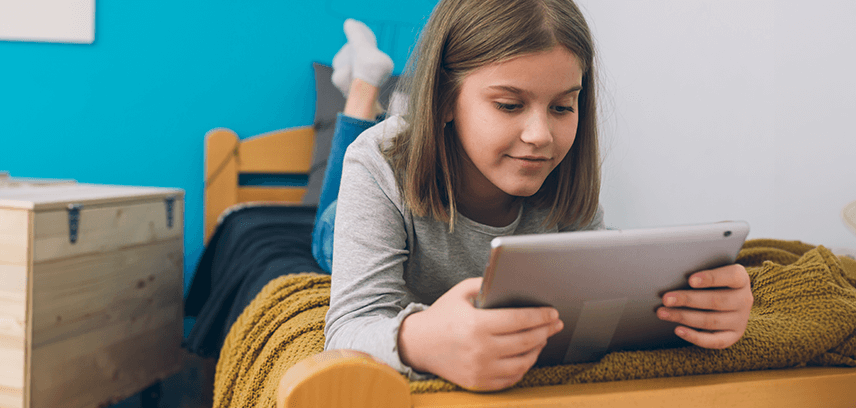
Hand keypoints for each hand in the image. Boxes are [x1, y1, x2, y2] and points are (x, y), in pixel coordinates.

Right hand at [397, 278, 563, 390]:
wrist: (417, 344)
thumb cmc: (442, 315)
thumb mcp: (461, 293)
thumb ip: (487, 284)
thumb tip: (515, 282)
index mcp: (476, 325)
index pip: (519, 320)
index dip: (540, 316)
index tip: (552, 312)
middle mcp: (480, 350)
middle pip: (526, 341)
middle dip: (546, 330)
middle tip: (555, 323)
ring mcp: (480, 369)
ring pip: (523, 362)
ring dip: (538, 349)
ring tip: (542, 338)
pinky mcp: (478, 383)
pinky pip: (511, 378)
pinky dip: (523, 366)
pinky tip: (528, 355)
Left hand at [657, 264, 752, 348]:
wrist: (726, 297)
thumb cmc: (711, 280)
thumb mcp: (710, 270)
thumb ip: (698, 271)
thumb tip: (671, 275)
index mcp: (741, 279)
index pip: (732, 276)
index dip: (711, 278)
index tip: (690, 280)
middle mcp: (744, 299)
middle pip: (716, 301)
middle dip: (688, 300)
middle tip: (666, 299)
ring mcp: (740, 320)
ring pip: (711, 320)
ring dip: (684, 317)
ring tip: (663, 313)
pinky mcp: (733, 336)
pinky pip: (714, 340)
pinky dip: (695, 336)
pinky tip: (678, 330)